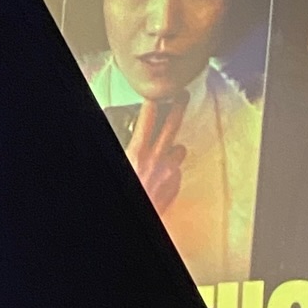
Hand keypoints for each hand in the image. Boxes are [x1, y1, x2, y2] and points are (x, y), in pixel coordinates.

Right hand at [128, 97, 186, 215]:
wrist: (141, 214)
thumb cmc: (131, 190)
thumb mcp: (124, 162)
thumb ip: (133, 149)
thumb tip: (134, 141)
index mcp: (139, 152)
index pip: (149, 116)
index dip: (154, 101)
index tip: (157, 93)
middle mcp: (158, 159)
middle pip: (173, 124)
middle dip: (178, 106)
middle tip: (182, 95)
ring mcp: (170, 172)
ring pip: (179, 150)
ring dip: (174, 148)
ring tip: (167, 150)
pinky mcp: (176, 185)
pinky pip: (177, 171)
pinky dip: (172, 171)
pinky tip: (163, 176)